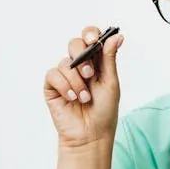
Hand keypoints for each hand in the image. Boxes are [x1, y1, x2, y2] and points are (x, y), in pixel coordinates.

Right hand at [44, 25, 124, 148]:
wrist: (90, 135)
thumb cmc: (103, 111)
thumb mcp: (110, 82)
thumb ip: (109, 58)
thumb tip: (117, 36)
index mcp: (96, 62)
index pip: (90, 38)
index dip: (90, 33)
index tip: (93, 38)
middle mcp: (79, 66)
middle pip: (74, 44)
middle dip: (82, 57)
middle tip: (90, 74)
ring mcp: (65, 76)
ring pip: (65, 63)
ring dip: (77, 81)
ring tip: (84, 98)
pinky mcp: (52, 87)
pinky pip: (53, 75)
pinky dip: (64, 86)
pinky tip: (72, 98)